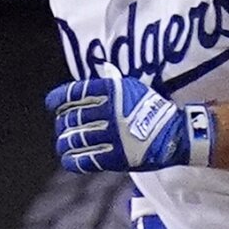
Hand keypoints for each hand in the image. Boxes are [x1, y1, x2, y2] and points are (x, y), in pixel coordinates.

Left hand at [46, 66, 216, 173]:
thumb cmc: (154, 109)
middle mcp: (109, 112)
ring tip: (63, 144)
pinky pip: (86, 160)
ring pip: (75, 139)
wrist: (176, 134)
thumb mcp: (133, 88)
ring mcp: (112, 136)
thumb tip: (101, 68)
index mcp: (111, 92)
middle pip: (71, 118)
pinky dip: (72, 160)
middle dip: (62, 124)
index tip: (51, 106)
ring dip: (64, 142)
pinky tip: (68, 158)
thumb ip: (113, 82)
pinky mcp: (116, 157)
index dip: (57, 100)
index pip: (73, 94)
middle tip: (63, 127)